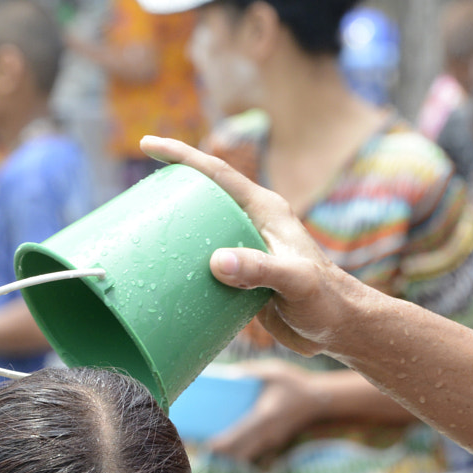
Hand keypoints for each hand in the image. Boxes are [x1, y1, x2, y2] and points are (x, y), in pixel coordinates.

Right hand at [141, 135, 370, 356]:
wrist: (340, 328)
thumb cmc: (326, 299)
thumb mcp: (294, 280)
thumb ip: (259, 269)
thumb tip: (216, 262)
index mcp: (265, 209)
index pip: (217, 173)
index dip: (182, 156)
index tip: (149, 145)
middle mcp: (253, 223)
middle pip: (203, 197)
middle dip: (171, 190)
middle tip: (133, 197)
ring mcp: (246, 249)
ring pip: (202, 231)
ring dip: (174, 230)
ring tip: (140, 235)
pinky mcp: (243, 277)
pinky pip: (206, 262)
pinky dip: (184, 264)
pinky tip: (164, 275)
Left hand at [208, 362, 321, 464]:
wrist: (319, 399)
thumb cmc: (294, 382)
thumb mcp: (273, 371)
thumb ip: (250, 371)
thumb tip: (227, 374)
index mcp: (265, 416)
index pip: (239, 435)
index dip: (222, 443)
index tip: (207, 445)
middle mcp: (268, 432)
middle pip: (240, 451)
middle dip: (222, 452)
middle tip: (205, 447)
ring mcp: (273, 439)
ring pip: (247, 454)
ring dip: (231, 454)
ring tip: (214, 448)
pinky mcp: (275, 441)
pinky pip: (254, 451)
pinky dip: (241, 451)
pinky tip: (229, 445)